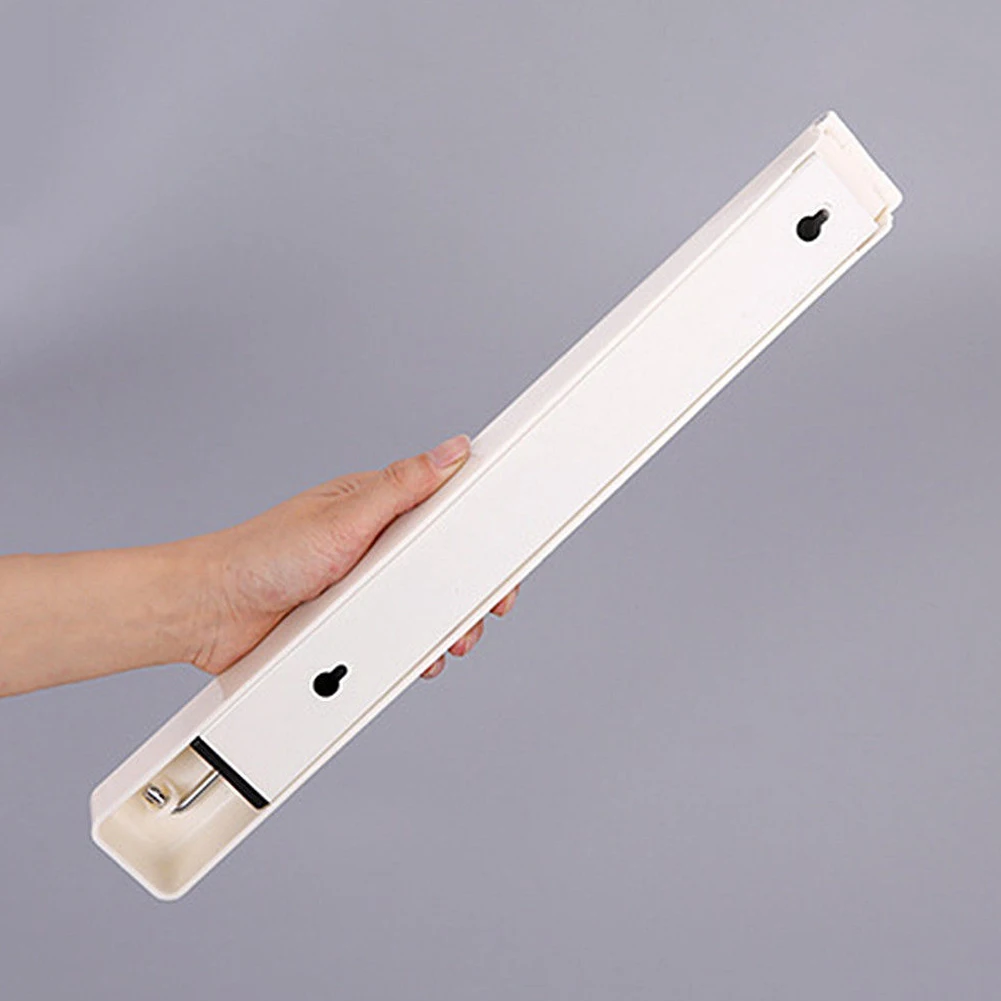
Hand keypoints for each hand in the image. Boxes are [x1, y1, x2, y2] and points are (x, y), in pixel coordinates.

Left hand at [191, 434, 518, 677]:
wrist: (213, 613)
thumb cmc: (264, 553)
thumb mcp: (344, 516)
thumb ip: (402, 485)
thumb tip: (452, 450)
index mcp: (380, 509)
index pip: (447, 510)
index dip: (483, 530)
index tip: (509, 550)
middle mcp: (378, 548)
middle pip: (447, 567)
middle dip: (471, 591)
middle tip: (487, 609)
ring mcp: (368, 589)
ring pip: (428, 608)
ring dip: (446, 627)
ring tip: (450, 642)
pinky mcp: (355, 627)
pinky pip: (399, 639)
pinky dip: (413, 650)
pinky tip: (418, 659)